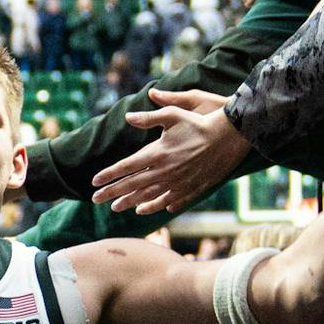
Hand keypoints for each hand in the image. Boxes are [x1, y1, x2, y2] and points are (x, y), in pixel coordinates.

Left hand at [90, 88, 249, 214]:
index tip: (94, 182)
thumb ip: (148, 117)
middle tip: (95, 200)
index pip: (126, 167)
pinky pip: (170, 201)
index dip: (109, 175)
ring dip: (130, 202)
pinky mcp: (192, 187)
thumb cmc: (199, 122)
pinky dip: (156, 206)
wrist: (229, 137)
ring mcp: (178, 182)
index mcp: (157, 153)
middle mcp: (165, 171)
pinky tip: (146, 209)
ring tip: (116, 207)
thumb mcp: (173, 114)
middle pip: (133, 185)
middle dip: (112, 193)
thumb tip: (128, 116)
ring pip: (149, 196)